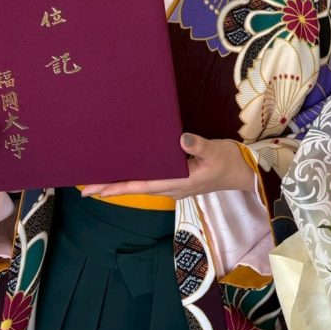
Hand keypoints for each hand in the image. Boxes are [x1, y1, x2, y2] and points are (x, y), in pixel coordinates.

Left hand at [80, 134, 255, 200]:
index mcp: (178, 183)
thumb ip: (198, 145)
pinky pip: (151, 179)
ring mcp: (175, 185)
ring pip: (143, 185)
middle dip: (111, 187)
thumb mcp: (216, 150)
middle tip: (85, 187)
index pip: (141, 186)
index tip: (95, 190)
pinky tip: (129, 170)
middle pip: (136, 188)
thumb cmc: (229, 162)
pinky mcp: (179, 179)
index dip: (117, 188)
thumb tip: (180, 138)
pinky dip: (136, 177)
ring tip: (101, 179)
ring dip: (122, 183)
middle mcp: (172, 188)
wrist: (244, 172)